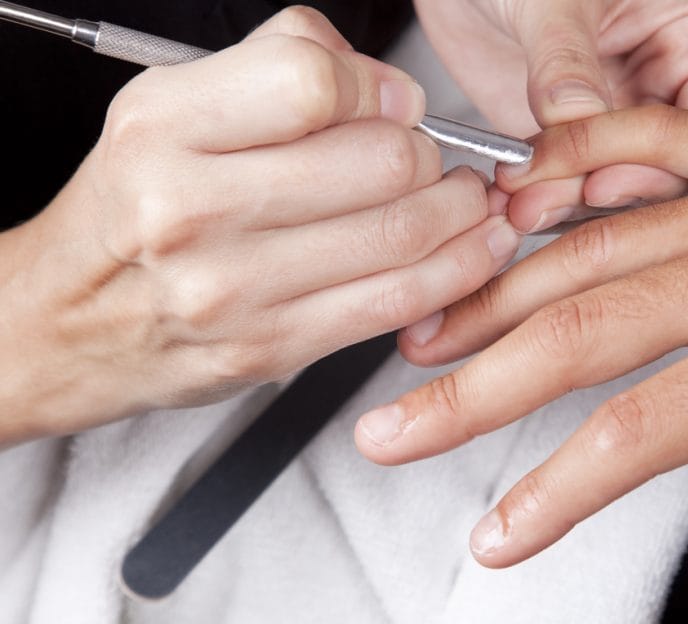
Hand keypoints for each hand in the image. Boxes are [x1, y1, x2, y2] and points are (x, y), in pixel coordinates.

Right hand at [0, 7, 521, 446]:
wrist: (67, 322)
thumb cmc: (133, 211)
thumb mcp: (170, 111)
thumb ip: (276, 68)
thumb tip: (385, 83)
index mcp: (165, 130)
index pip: (312, 84)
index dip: (377, 87)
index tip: (397, 102)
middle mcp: (193, 210)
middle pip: (379, 160)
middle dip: (432, 152)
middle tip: (436, 155)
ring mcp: (234, 289)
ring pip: (402, 233)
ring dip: (463, 210)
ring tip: (472, 197)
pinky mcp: (272, 348)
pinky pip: (396, 302)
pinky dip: (458, 268)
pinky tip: (478, 246)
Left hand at [413, 0, 687, 226]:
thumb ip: (566, 59)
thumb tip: (576, 117)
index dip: (660, 164)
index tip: (602, 184)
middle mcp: (668, 84)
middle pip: (665, 167)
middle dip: (603, 193)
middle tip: (548, 203)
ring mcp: (621, 115)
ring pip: (616, 185)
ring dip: (565, 203)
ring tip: (520, 206)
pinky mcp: (577, 139)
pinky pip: (572, 184)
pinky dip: (543, 197)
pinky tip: (511, 202)